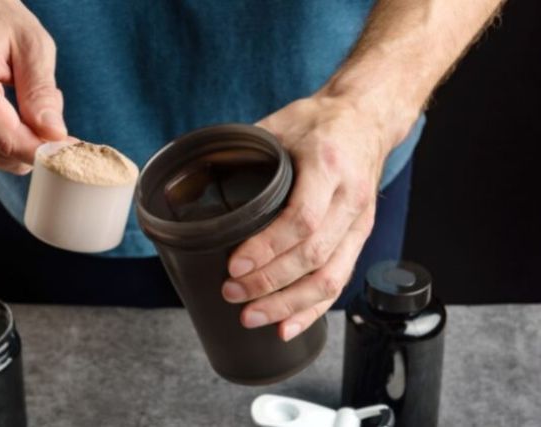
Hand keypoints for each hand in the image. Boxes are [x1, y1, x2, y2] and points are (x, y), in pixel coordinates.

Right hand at [0, 0, 65, 174]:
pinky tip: (12, 108)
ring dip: (20, 139)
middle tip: (54, 117)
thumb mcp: (32, 44)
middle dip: (33, 144)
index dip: (41, 150)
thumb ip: (41, 93)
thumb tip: (53, 135)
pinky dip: (5, 137)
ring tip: (28, 100)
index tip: (69, 150)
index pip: (6, 138)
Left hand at [222, 94, 400, 340]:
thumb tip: (196, 173)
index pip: (301, 219)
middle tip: (232, 293)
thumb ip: (244, 150)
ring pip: (330, 277)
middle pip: (313, 255)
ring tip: (251, 316)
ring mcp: (359, 222)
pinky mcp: (360, 238)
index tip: (234, 265)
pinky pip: (340, 281)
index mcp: (328, 165)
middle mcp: (350, 198)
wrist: (366, 118)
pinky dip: (313, 309)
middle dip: (269, 283)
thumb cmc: (319, 122)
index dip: (267, 248)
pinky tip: (287, 326)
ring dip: (289, 304)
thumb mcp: (280, 123)